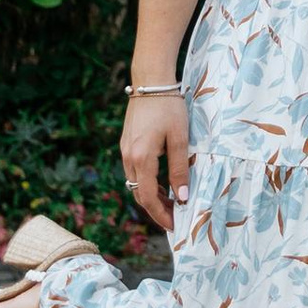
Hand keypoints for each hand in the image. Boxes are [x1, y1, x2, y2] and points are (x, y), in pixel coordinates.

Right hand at [122, 88, 190, 230]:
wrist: (150, 81)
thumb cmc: (169, 107)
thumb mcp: (179, 139)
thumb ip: (179, 169)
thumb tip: (182, 197)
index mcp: (141, 158)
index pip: (148, 198)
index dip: (161, 215)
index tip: (174, 226)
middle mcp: (128, 157)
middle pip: (139, 194)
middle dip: (156, 210)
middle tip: (175, 219)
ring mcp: (125, 150)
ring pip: (136, 184)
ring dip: (152, 196)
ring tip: (172, 203)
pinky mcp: (127, 144)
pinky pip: (135, 172)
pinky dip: (147, 183)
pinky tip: (162, 183)